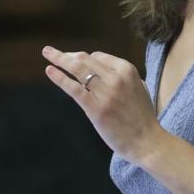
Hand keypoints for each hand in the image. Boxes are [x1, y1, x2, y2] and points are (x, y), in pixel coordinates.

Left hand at [41, 46, 162, 163]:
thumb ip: (121, 77)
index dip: (83, 58)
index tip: (73, 61)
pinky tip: (50, 70)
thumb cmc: (142, 117)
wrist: (147, 141)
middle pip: (85, 59)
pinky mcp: (95, 108)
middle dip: (67, 55)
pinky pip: (74, 88)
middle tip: (51, 52)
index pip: (98, 56)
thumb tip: (100, 68)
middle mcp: (116, 77)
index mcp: (127, 70)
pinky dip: (59, 77)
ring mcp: (105, 92)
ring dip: (59, 58)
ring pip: (77, 69)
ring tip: (47, 53)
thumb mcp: (138, 88)